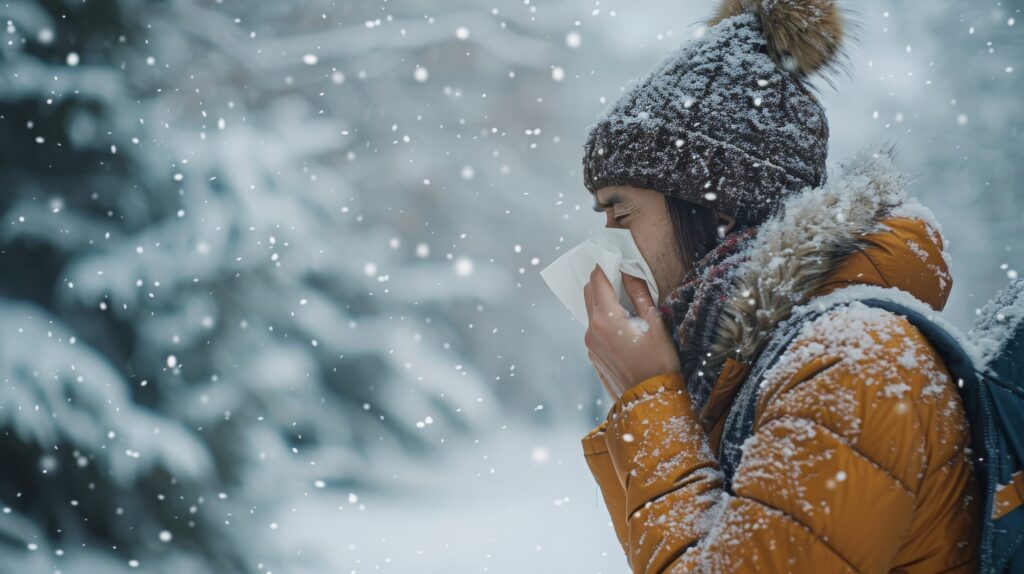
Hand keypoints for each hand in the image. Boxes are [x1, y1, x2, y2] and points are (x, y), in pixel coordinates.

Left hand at [583, 264, 680, 399]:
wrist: (652, 397)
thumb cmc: (659, 360)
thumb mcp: (655, 322)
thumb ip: (639, 293)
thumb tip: (629, 271)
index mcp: (606, 318)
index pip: (597, 280)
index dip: (604, 265)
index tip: (611, 257)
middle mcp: (592, 329)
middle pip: (588, 292)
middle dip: (600, 280)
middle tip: (617, 274)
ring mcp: (590, 343)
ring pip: (590, 311)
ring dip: (601, 300)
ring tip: (622, 299)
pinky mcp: (592, 354)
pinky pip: (593, 328)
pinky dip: (602, 318)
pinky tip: (620, 322)